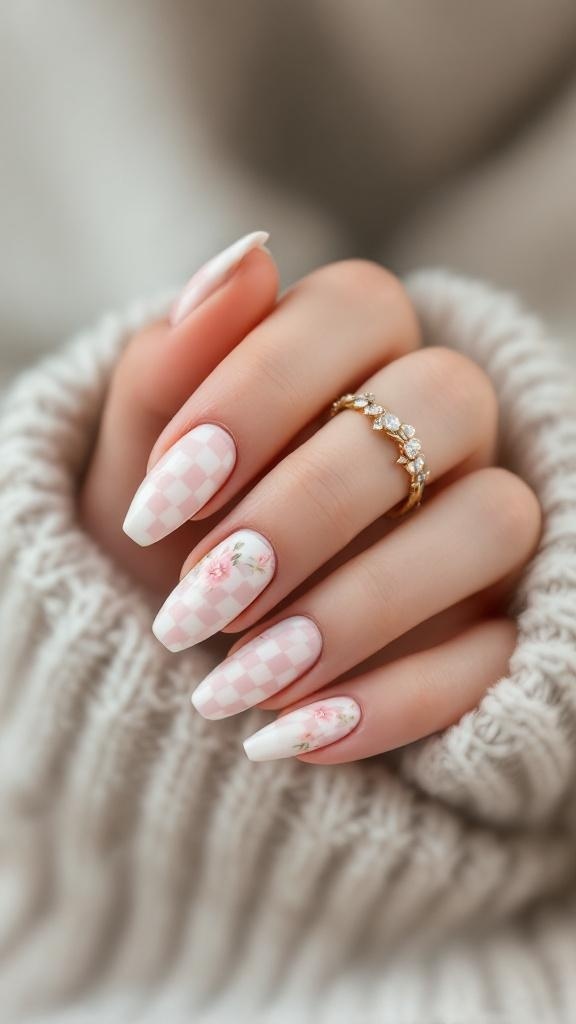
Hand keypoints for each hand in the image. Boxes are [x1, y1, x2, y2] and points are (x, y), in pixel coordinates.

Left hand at [83, 240, 539, 764]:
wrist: (187, 640)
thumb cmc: (168, 530)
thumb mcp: (136, 459)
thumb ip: (172, 363)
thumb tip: (245, 255)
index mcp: (356, 347)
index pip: (358, 307)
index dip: (259, 393)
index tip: (163, 498)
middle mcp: (439, 421)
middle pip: (443, 402)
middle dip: (309, 509)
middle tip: (200, 599)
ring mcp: (479, 520)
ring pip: (489, 522)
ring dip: (357, 609)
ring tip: (237, 683)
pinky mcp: (497, 621)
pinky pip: (495, 651)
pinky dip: (395, 701)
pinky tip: (291, 738)